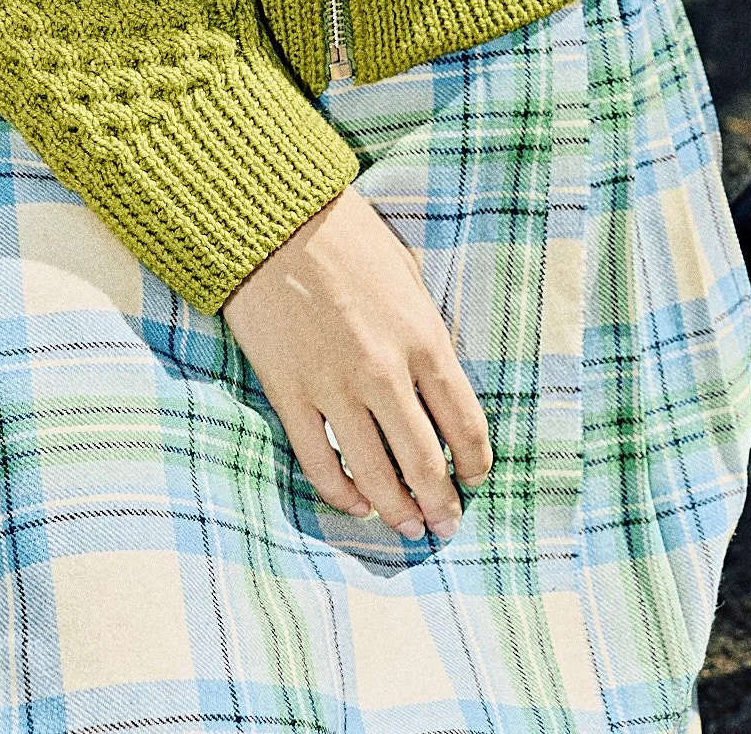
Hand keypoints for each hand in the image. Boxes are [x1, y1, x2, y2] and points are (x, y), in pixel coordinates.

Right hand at [223, 187, 492, 538]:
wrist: (275, 221)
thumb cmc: (348, 238)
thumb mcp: (408, 277)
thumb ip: (425, 336)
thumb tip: (436, 391)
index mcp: (423, 337)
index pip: (464, 422)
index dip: (476, 462)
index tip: (476, 478)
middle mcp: (384, 371)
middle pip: (424, 461)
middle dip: (441, 502)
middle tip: (447, 524)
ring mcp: (334, 388)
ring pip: (374, 475)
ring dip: (397, 511)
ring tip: (410, 529)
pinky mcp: (290, 396)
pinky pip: (320, 464)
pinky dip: (342, 494)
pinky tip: (357, 503)